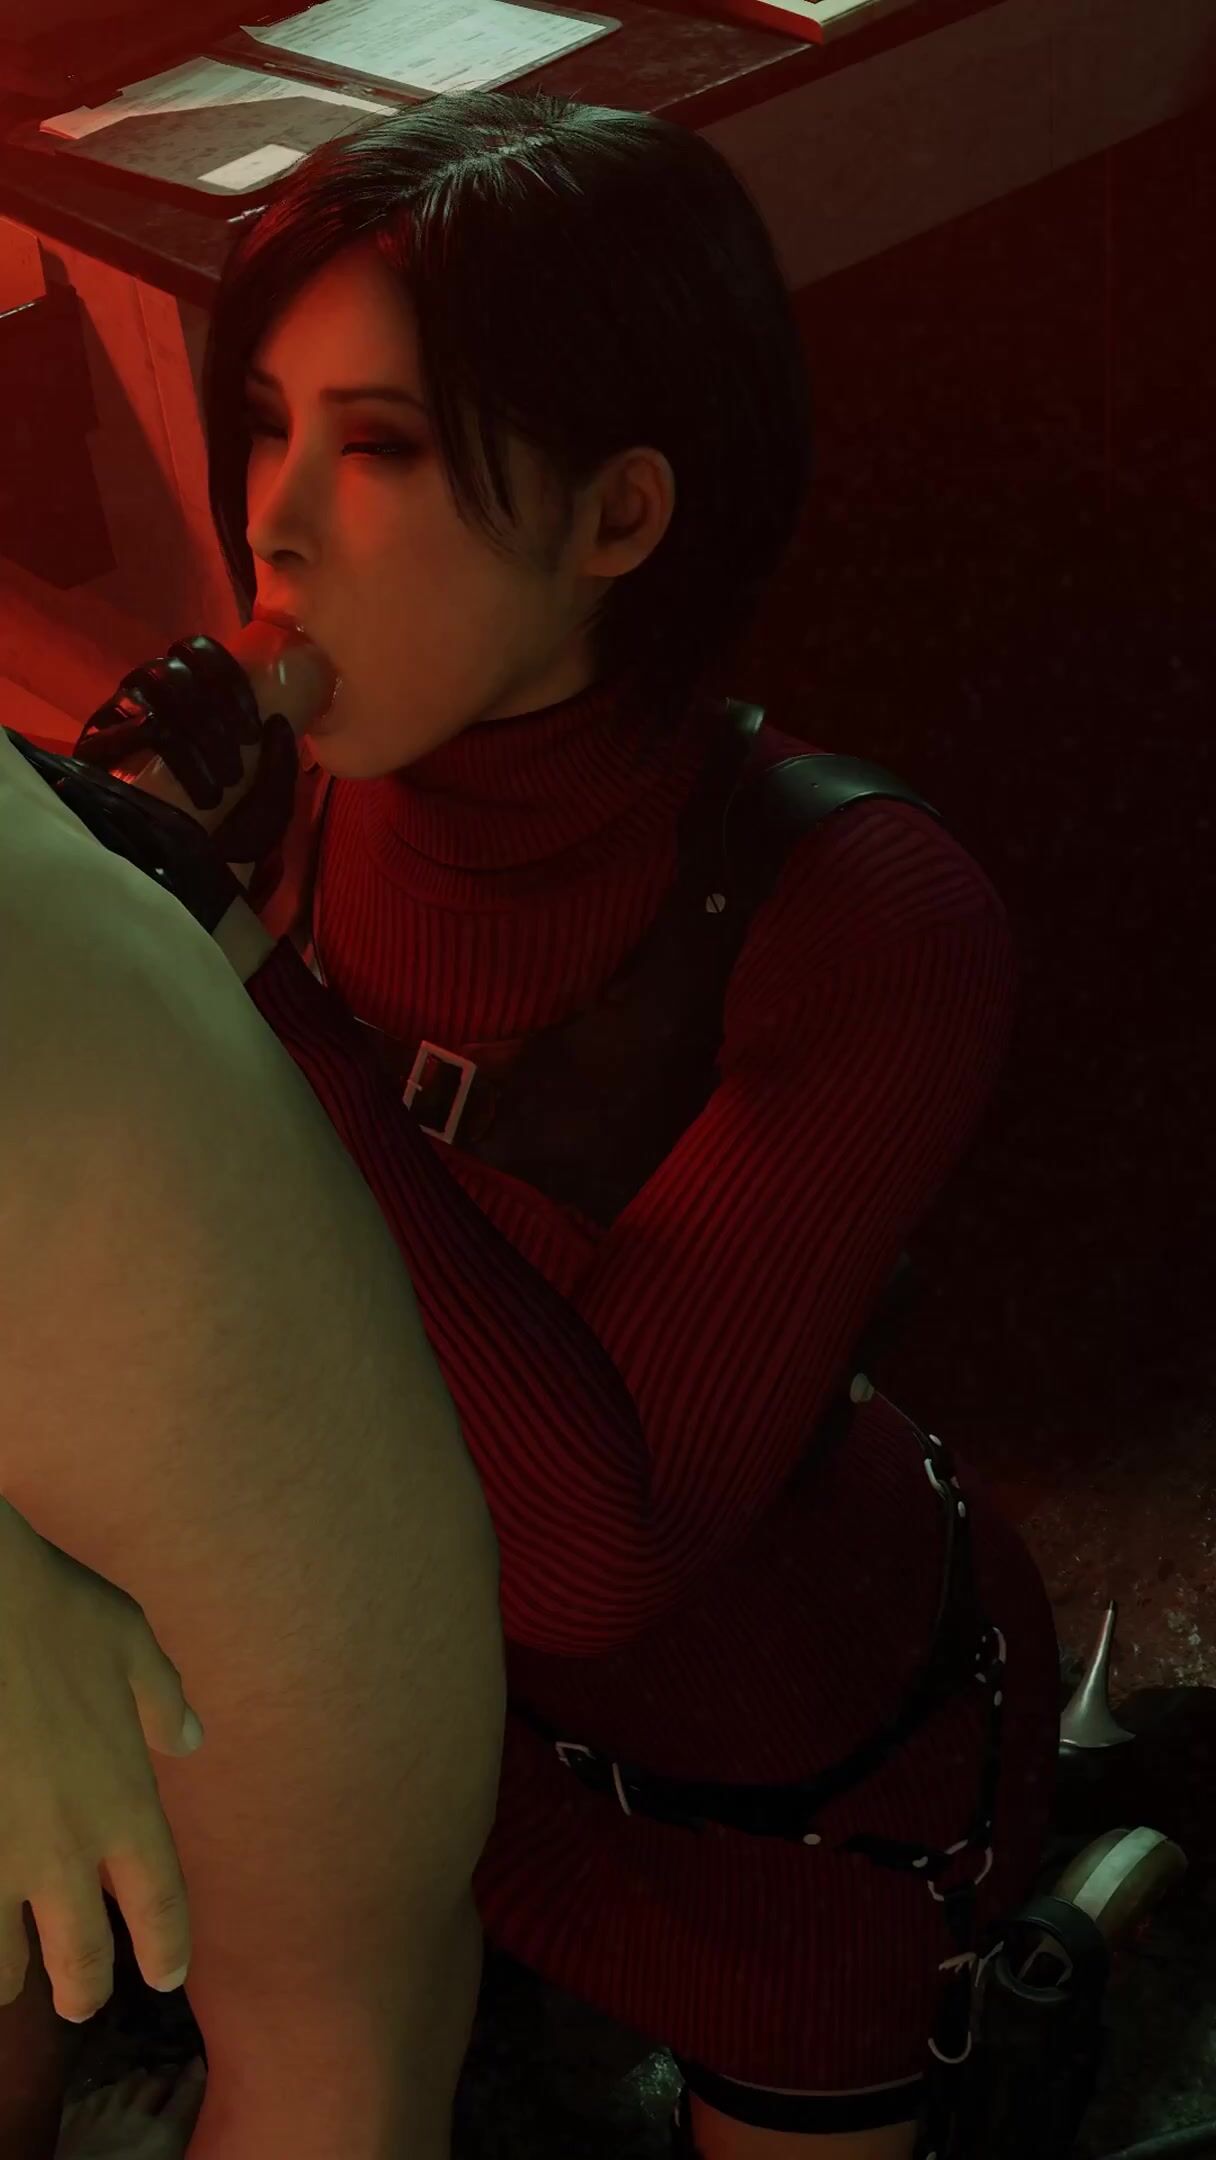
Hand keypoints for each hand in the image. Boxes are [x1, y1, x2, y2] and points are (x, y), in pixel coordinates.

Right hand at [0, 1505, 200, 2023]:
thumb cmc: (54, 1612)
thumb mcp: (130, 1643)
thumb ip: (162, 1700)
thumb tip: (191, 1738)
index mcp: (125, 1801)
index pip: (159, 1902)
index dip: (165, 1947)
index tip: (166, 1977)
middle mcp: (66, 1847)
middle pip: (81, 1958)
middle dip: (82, 1990)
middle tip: (80, 2003)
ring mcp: (0, 1857)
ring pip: (1, 1961)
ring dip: (9, 1977)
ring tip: (12, 1983)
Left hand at [55, 2056, 206, 2158]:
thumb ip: (178, 2147)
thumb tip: (181, 2136)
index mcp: (164, 2134)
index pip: (187, 2094)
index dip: (196, 2075)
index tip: (199, 2063)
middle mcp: (135, 2115)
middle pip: (155, 2082)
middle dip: (166, 2076)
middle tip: (172, 2076)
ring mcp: (101, 2115)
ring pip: (124, 2083)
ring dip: (136, 2080)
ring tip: (142, 2078)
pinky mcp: (72, 2122)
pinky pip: (92, 2095)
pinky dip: (103, 2092)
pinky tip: (107, 2093)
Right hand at [72, 622, 335, 866]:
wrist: (183, 879)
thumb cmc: (228, 836)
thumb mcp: (268, 808)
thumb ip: (282, 770)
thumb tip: (277, 721)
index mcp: (194, 696)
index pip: (199, 652)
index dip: (228, 677)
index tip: (256, 729)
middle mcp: (153, 698)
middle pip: (177, 672)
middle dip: (215, 719)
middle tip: (237, 771)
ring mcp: (121, 718)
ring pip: (152, 691)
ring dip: (194, 738)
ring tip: (215, 790)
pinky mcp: (95, 747)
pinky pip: (122, 726)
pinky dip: (160, 750)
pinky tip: (187, 787)